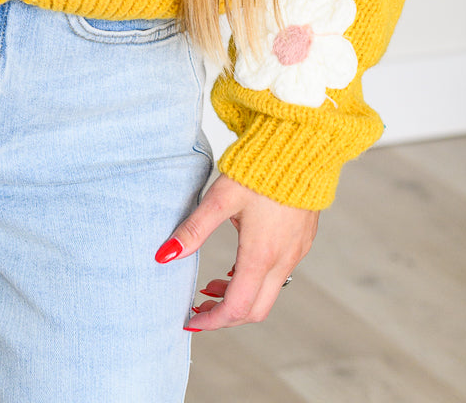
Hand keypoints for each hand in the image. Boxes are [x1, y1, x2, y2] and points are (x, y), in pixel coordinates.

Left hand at [155, 172, 317, 330]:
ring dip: (239, 297)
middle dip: (224, 315)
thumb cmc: (258, 168)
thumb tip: (163, 257)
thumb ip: (193, 229)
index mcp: (262, 254)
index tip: (190, 320)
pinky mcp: (302, 240)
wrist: (301, 144)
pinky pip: (280, 275)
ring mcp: (296, 251)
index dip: (211, 321)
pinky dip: (255, 280)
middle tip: (198, 305)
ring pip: (268, 293)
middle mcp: (283, 259)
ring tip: (211, 285)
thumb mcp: (220, 198)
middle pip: (255, 310)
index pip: (237, 308)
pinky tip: (238, 265)